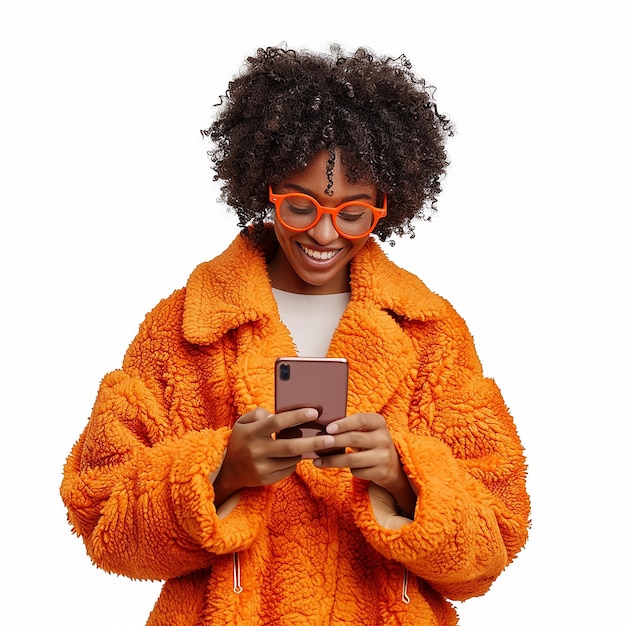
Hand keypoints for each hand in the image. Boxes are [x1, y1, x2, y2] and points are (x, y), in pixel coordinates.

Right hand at [212, 407, 336, 506]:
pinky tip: (296, 455)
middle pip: (291, 446)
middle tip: (331, 438)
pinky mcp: (266, 479)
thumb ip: (260, 414)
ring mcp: (262, 467)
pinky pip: (288, 469)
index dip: (297, 417)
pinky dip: (295, 461)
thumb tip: (280, 416)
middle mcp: (257, 451)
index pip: (277, 422)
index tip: (314, 412)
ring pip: (292, 459)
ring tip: (315, 444)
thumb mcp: (244, 422)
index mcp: (252, 432)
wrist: (228, 470)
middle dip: (313, 442)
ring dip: (305, 451)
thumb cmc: (242, 440)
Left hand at [313, 412, 416, 517]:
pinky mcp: (381, 473)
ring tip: (317, 461)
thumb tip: (323, 429)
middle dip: (333, 442)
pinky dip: (347, 469)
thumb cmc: (371, 443)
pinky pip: (357, 471)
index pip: (361, 419)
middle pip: (353, 439)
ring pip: (352, 459)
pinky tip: (340, 467)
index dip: (343, 423)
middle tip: (316, 444)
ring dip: (332, 460)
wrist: (394, 466)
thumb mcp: (368, 431)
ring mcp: (383, 457)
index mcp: (379, 423)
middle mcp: (384, 439)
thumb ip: (352, 427)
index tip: (328, 428)